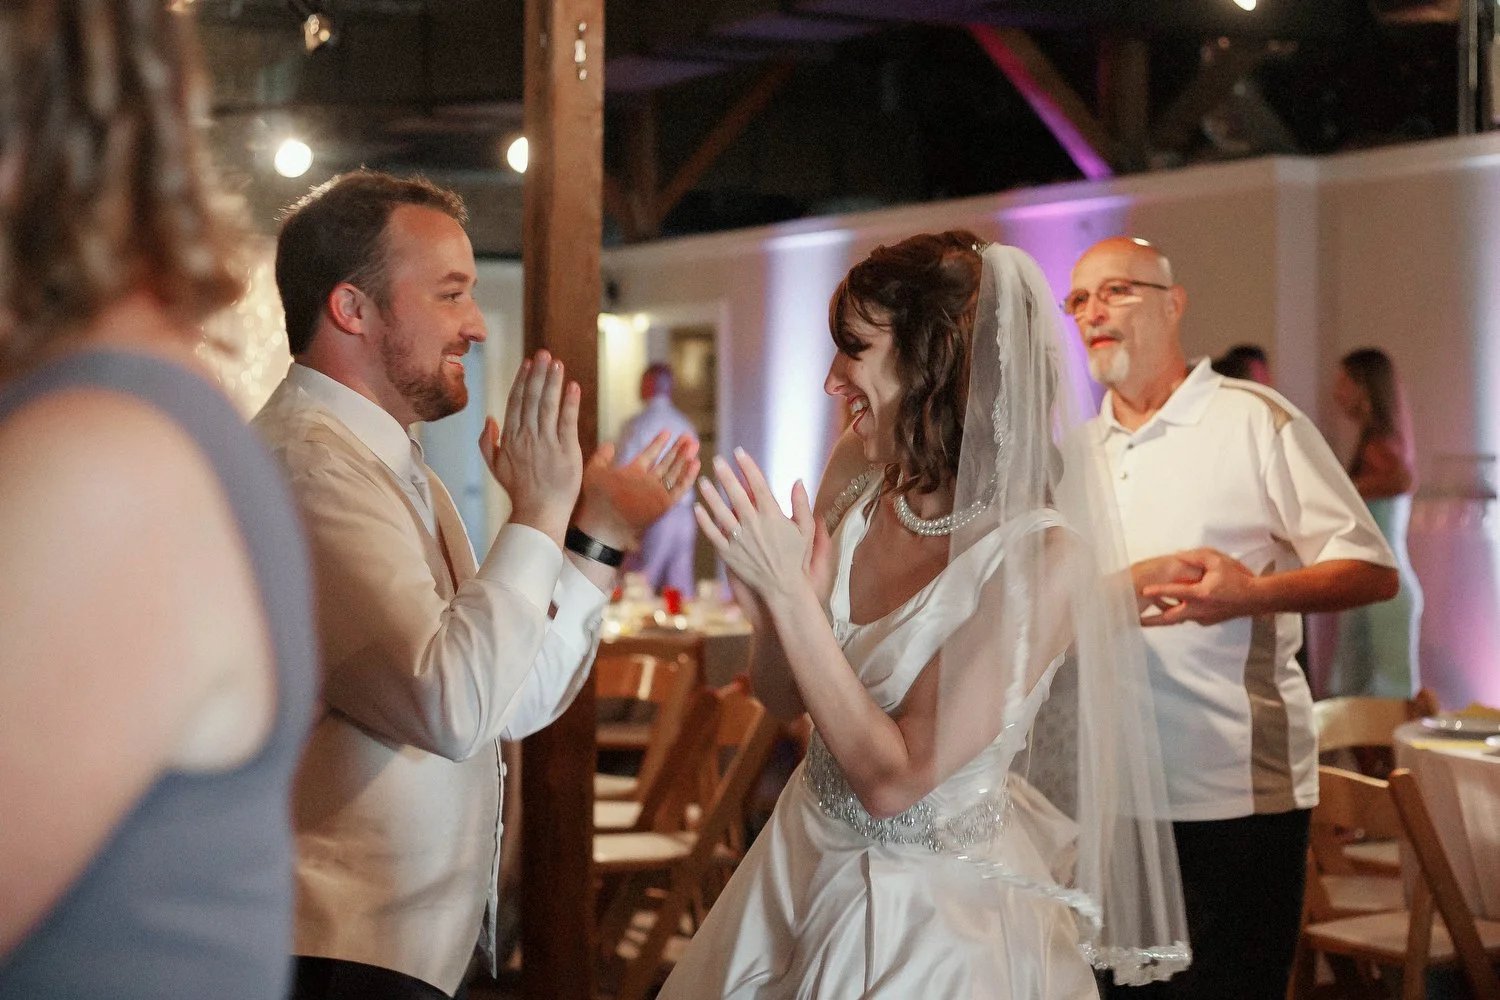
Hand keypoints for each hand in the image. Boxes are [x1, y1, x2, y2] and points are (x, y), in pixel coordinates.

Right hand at [480, 351, 581, 545]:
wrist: (538, 513)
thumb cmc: (519, 492)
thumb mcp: (495, 467)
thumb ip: (487, 443)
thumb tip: (489, 419)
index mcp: (510, 438)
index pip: (516, 403)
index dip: (523, 381)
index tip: (529, 364)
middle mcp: (526, 436)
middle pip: (532, 398)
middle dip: (538, 373)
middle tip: (544, 353)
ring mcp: (546, 443)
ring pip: (548, 405)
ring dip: (552, 382)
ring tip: (557, 363)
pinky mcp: (565, 450)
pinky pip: (567, 421)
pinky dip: (569, 403)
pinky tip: (573, 387)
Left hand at [574, 432, 700, 550]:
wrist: (604, 522)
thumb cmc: (596, 499)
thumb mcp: (595, 472)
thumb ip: (602, 457)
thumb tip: (610, 444)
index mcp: (633, 474)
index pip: (650, 455)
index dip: (659, 443)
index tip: (667, 431)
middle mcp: (647, 482)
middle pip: (666, 462)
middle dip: (678, 449)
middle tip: (689, 435)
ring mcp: (656, 493)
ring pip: (675, 472)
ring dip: (685, 458)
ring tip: (694, 444)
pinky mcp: (663, 503)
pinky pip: (679, 488)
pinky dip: (688, 476)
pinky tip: (695, 463)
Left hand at [694, 449, 817, 609]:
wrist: (784, 588)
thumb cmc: (797, 558)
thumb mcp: (806, 529)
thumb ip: (802, 504)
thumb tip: (798, 480)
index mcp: (773, 515)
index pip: (757, 484)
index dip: (747, 466)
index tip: (738, 452)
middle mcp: (754, 524)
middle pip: (736, 493)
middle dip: (725, 474)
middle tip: (716, 460)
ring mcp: (739, 539)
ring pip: (720, 511)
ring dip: (710, 495)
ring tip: (702, 481)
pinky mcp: (729, 554)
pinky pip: (712, 534)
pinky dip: (704, 520)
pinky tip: (697, 508)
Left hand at [1138, 548, 1263, 626]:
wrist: (1256, 598)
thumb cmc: (1237, 578)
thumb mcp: (1218, 561)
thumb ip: (1196, 557)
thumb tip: (1178, 555)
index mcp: (1200, 594)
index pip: (1174, 592)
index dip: (1157, 591)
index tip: (1143, 591)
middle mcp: (1199, 610)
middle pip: (1170, 618)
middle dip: (1152, 620)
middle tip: (1137, 620)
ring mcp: (1203, 618)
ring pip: (1179, 619)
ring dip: (1163, 617)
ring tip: (1146, 618)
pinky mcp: (1207, 621)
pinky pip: (1189, 617)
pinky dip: (1179, 614)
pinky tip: (1172, 608)